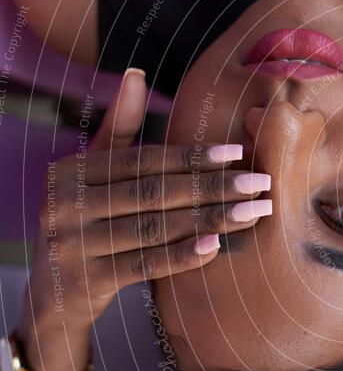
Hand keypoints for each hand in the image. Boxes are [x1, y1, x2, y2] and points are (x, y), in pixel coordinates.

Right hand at [22, 68, 272, 338]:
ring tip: (254, 212)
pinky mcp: (85, 281)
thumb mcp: (92, 177)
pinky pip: (144, 265)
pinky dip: (181, 255)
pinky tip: (216, 246)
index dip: (193, 157)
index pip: (144, 162)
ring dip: (211, 219)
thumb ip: (117, 131)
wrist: (52, 295)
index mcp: (70, 172)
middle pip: (155, 193)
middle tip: (262, 184)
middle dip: (214, 187)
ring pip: (156, 228)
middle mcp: (65, 204)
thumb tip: (136, 74)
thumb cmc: (85, 224)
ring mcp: (73, 244)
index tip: (238, 154)